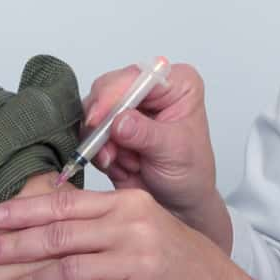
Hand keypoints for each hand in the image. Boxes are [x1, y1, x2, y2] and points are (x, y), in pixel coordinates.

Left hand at [0, 188, 279, 279]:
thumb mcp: (146, 226)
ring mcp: (137, 260)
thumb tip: (54, 213)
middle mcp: (132, 226)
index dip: (25, 210)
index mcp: (129, 203)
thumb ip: (105, 218)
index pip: (66, 203)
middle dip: (15, 243)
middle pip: (59, 233)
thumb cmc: (183, 263)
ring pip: (68, 267)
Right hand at [85, 63, 225, 243]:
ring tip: (121, 163)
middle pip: (109, 88)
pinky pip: (88, 132)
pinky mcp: (109, 126)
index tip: (99, 118)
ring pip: (93, 110)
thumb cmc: (190, 174)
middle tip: (105, 148)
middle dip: (103, 122)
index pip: (138, 76)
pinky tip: (118, 165)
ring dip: (101, 141)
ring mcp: (127, 107)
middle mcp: (149, 89)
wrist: (178, 203)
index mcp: (176, 84)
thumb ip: (146, 134)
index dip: (114, 94)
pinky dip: (98, 152)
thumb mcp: (174, 152)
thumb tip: (119, 122)